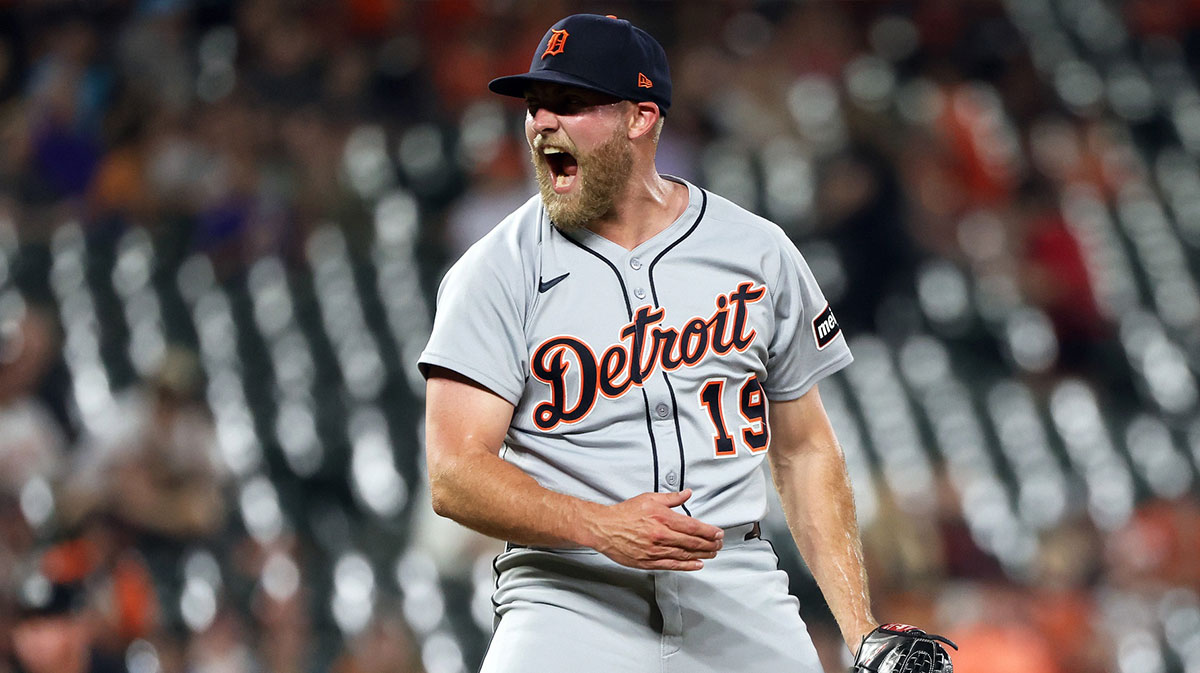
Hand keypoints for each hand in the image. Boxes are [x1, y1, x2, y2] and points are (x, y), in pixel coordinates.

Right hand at [585, 489, 723, 570]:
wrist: (604, 528)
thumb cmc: (624, 514)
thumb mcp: (649, 498)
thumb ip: (671, 498)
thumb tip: (687, 494)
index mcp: (662, 518)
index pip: (693, 526)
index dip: (709, 531)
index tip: (718, 533)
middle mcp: (661, 536)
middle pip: (693, 542)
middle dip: (710, 544)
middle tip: (719, 544)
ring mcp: (655, 551)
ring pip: (685, 555)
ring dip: (702, 554)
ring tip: (713, 553)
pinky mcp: (649, 562)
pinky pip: (673, 565)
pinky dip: (687, 566)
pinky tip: (697, 565)